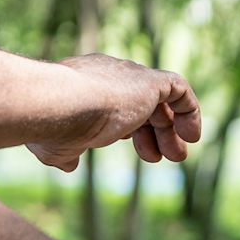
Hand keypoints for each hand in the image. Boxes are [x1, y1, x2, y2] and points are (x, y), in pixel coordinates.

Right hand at [26, 54, 201, 172]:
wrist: (55, 104)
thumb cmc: (49, 126)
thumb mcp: (54, 144)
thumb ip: (65, 152)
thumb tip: (69, 165)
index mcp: (82, 83)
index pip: (113, 101)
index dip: (125, 127)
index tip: (129, 148)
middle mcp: (107, 74)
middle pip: (139, 100)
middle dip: (152, 130)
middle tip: (159, 158)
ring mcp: (129, 76)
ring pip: (160, 99)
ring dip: (170, 128)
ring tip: (176, 156)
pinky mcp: (150, 81)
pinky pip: (179, 90)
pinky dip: (189, 111)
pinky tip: (190, 136)